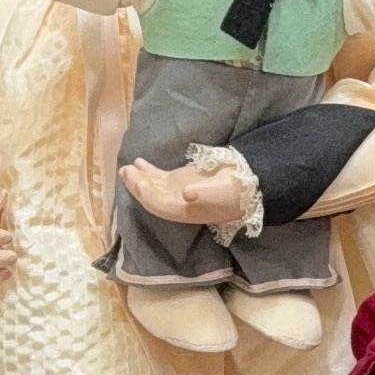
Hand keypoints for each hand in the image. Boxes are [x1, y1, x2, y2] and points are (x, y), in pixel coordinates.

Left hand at [121, 158, 259, 231]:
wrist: (248, 185)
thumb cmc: (235, 191)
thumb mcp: (222, 191)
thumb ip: (204, 192)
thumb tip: (186, 193)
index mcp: (185, 211)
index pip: (159, 205)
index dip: (148, 195)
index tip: (140, 180)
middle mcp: (176, 205)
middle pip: (150, 197)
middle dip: (137, 186)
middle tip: (127, 171)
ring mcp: (175, 192)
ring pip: (151, 187)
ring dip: (137, 178)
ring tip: (126, 167)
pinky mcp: (178, 181)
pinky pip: (158, 179)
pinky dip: (147, 171)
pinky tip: (139, 162)